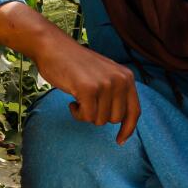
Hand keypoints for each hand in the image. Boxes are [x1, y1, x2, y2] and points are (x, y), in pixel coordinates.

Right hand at [32, 29, 140, 143]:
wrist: (53, 47)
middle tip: (86, 104)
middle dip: (98, 116)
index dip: (128, 129)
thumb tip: (120, 119)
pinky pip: (86, 117)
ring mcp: (105, 84)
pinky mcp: (88, 89)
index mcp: (127, 77)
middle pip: (115, 119)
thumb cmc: (74, 64)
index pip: (135, 111)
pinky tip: (72, 102)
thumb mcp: (104, 74)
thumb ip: (116, 91)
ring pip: (100, 120)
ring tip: (78, 99)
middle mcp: (120, 80)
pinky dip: (77, 114)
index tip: (120, 141)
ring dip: (86, 115)